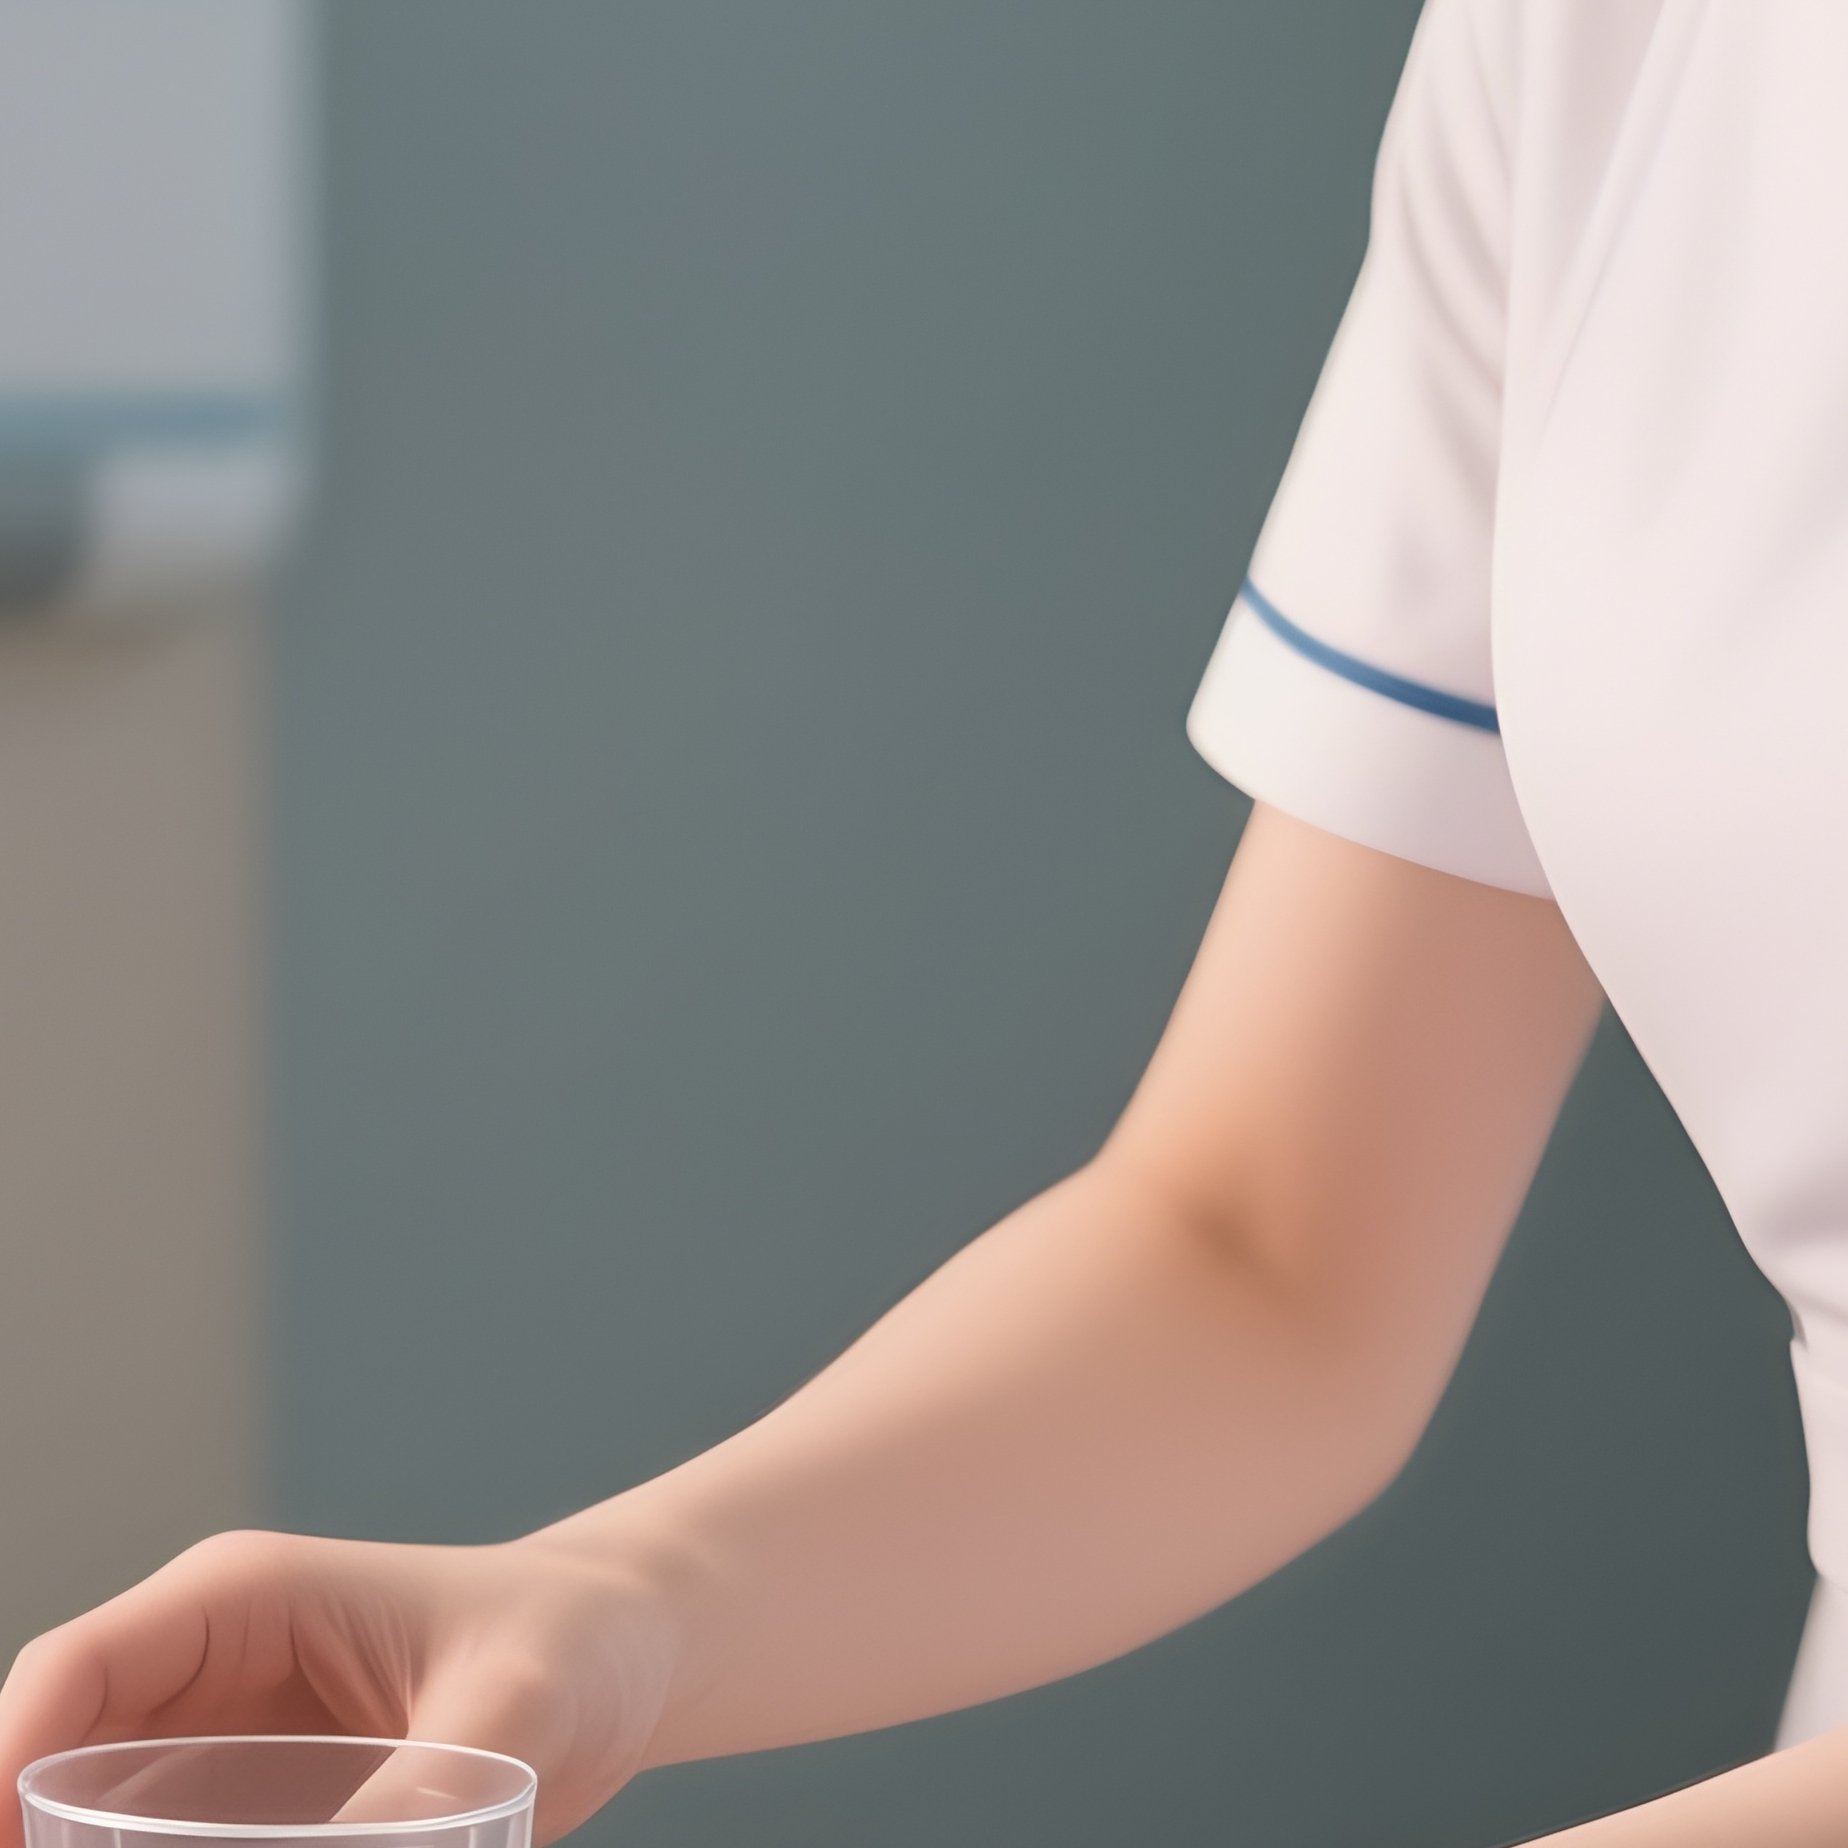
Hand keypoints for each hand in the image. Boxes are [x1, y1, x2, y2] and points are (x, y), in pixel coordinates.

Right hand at [0, 1527, 684, 1846]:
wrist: (627, 1659)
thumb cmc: (575, 1641)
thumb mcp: (509, 1715)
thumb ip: (418, 1805)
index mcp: (244, 1603)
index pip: (68, 1677)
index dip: (5, 1773)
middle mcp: (209, 1673)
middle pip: (55, 1774)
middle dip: (47, 1846)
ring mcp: (222, 1751)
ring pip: (97, 1832)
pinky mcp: (256, 1820)